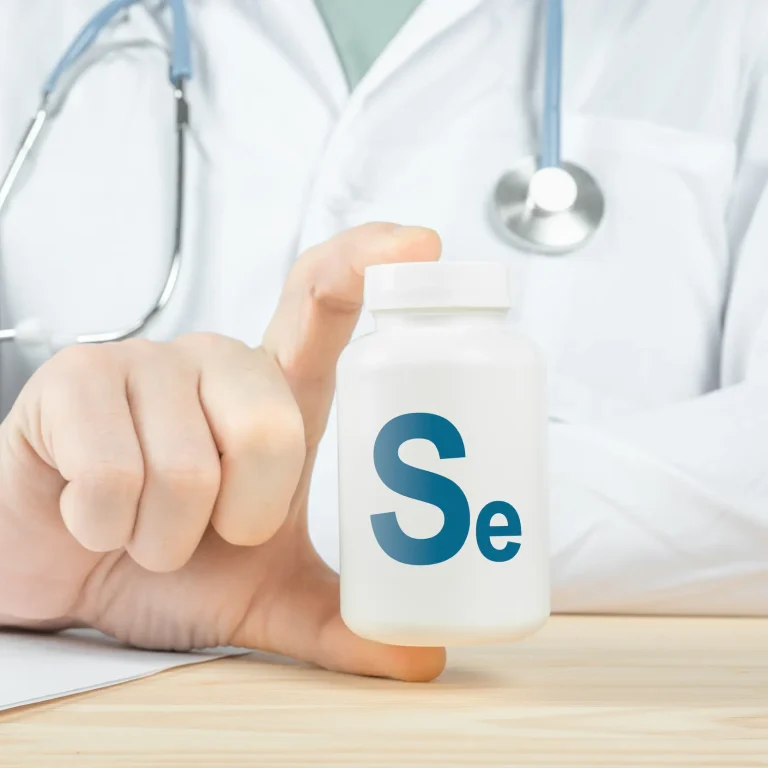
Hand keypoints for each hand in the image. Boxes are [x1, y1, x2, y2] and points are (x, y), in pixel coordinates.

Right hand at [0, 223, 444, 681]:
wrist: (62, 565)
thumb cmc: (167, 559)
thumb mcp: (260, 591)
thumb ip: (336, 617)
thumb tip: (423, 656)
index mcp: (273, 393)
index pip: (324, 300)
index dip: (371, 262)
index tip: (422, 243)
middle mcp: (216, 362)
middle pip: (272, 421)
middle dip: (244, 511)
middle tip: (214, 531)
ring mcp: (144, 361)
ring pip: (189, 464)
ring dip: (168, 534)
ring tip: (147, 526)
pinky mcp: (76, 378)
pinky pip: (114, 471)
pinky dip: (109, 526)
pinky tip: (95, 513)